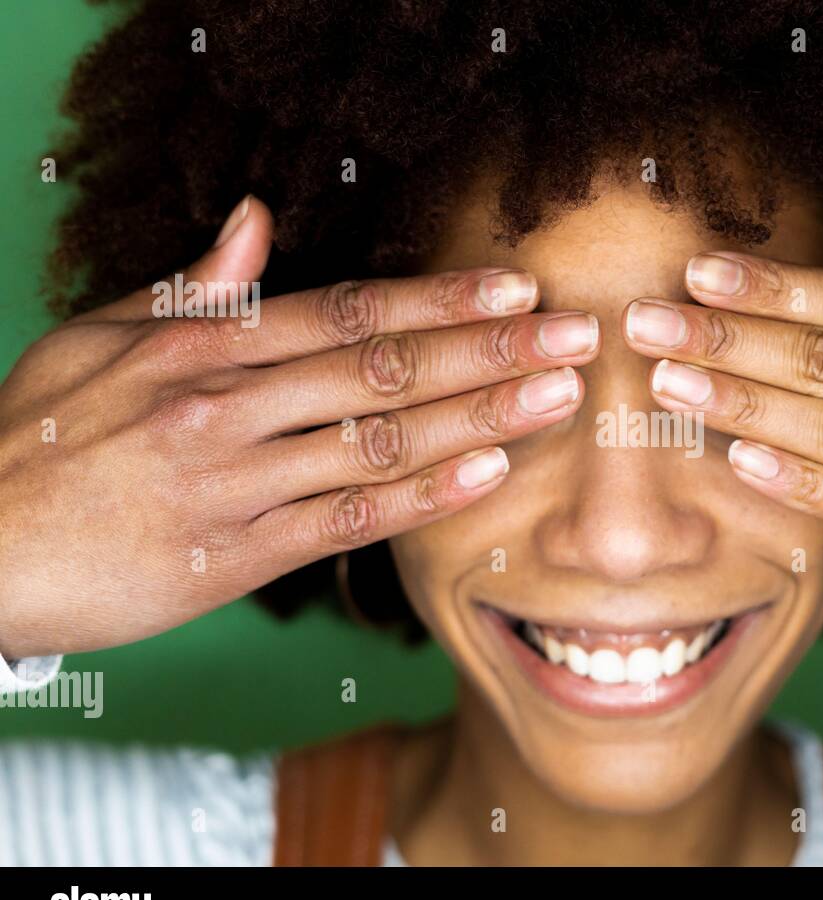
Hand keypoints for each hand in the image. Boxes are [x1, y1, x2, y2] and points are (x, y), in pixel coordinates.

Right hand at [0, 197, 597, 656]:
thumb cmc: (37, 438)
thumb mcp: (96, 340)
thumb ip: (192, 290)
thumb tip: (260, 224)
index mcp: (201, 348)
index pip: (347, 311)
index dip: (441, 300)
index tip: (514, 289)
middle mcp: (227, 410)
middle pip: (383, 369)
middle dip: (490, 351)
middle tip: (576, 334)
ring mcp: (235, 486)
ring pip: (380, 442)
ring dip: (479, 416)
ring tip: (560, 396)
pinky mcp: (235, 559)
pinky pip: (346, 523)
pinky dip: (421, 497)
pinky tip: (487, 474)